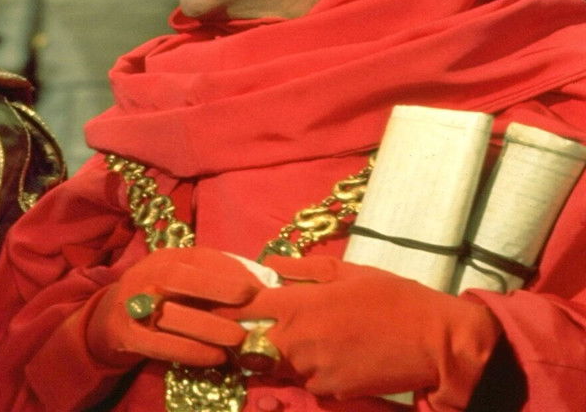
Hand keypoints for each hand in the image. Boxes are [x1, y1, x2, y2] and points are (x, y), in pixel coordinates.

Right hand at [83, 247, 263, 367]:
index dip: (228, 268)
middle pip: (178, 277)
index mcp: (162, 259)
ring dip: (208, 326)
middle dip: (216, 286)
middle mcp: (144, 276)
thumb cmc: (158, 299)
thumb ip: (210, 278)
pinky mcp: (126, 335)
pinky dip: (189, 352)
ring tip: (239, 338)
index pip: (196, 257)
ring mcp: (132, 306)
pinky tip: (216, 358)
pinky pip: (160, 345)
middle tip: (251, 299)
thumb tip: (259, 283)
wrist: (108, 321)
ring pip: (170, 314)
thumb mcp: (178, 280)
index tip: (259, 284)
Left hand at [234, 256, 499, 409]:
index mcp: (296, 305)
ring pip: (273, 365)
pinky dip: (304, 371)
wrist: (436, 342)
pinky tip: (325, 356)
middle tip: (253, 325)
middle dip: (244, 336)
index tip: (218, 303)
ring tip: (295, 338)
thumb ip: (301, 269)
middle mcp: (296, 341)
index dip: (223, 307)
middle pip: (247, 344)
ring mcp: (311, 370)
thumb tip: (268, 264)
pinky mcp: (329, 391)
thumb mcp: (347, 271)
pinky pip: (302, 381)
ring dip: (274, 354)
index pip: (240, 308)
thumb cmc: (393, 298)